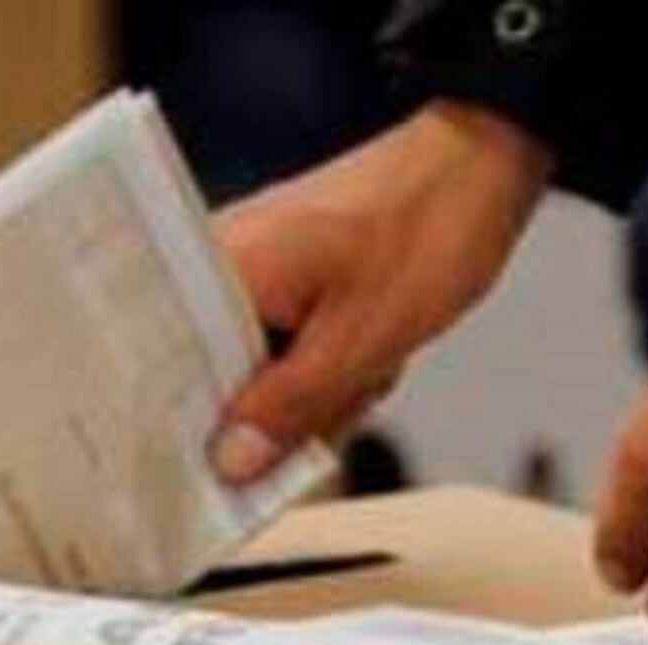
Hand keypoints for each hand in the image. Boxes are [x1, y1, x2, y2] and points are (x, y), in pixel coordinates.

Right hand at [212, 103, 551, 483]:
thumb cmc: (423, 233)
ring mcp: (253, 271)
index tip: (225, 473)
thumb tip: (228, 464)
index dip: (192, 430)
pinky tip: (373, 352)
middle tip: (349, 389)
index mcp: (222, 268)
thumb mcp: (358, 343)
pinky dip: (332, 366)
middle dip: (285, 410)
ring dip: (322, 389)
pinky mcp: (285, 279)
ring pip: (261, 376)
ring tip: (374, 359)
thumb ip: (287, 408)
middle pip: (214, 381)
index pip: (168, 368)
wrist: (479, 168)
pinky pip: (289, 352)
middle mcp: (222, 264)